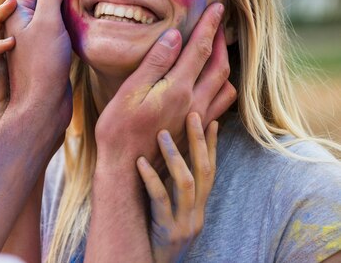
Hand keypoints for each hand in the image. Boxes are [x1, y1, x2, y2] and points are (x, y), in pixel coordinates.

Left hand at [3, 0, 75, 131]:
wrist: (42, 108)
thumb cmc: (42, 67)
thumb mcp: (47, 24)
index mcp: (18, 11)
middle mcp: (23, 20)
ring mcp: (35, 35)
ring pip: (48, 2)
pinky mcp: (47, 49)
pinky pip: (56, 20)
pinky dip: (67, 8)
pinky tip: (80, 7)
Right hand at [95, 3, 234, 172]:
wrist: (126, 172)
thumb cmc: (119, 131)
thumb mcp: (129, 92)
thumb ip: (154, 63)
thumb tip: (175, 35)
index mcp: (177, 89)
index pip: (200, 49)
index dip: (210, 25)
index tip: (218, 6)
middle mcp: (194, 103)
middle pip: (220, 66)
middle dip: (222, 41)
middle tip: (220, 24)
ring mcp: (198, 120)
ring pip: (227, 88)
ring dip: (225, 67)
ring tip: (217, 54)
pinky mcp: (195, 133)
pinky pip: (220, 107)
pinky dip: (221, 89)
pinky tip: (210, 87)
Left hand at [137, 113, 217, 262]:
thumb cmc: (156, 239)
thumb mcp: (170, 214)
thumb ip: (172, 191)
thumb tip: (166, 159)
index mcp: (199, 208)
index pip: (210, 171)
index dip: (212, 146)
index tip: (211, 120)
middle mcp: (196, 214)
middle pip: (204, 172)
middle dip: (199, 142)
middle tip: (192, 114)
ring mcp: (184, 224)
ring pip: (185, 183)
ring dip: (175, 156)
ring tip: (162, 133)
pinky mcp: (167, 232)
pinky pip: (160, 200)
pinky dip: (151, 179)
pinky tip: (140, 162)